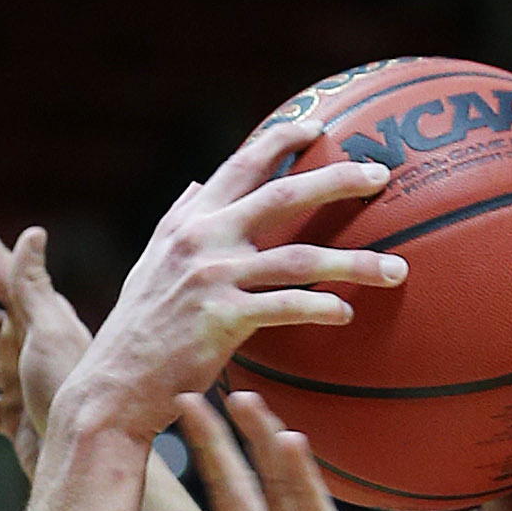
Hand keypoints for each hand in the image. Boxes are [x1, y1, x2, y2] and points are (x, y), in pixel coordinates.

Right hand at [61, 123, 406, 441]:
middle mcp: (203, 239)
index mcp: (190, 221)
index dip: (282, 141)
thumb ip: (177, 222)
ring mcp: (213, 278)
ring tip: (396, 269)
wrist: (115, 384)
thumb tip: (194, 186)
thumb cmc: (139, 331)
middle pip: (283, 195)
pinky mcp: (222, 319)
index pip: (242, 165)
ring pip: (299, 258)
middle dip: (337, 179)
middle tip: (380, 175)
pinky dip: (320, 307)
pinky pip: (285, 308)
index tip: (320, 127)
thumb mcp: (151, 264)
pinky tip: (347, 312)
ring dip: (354, 261)